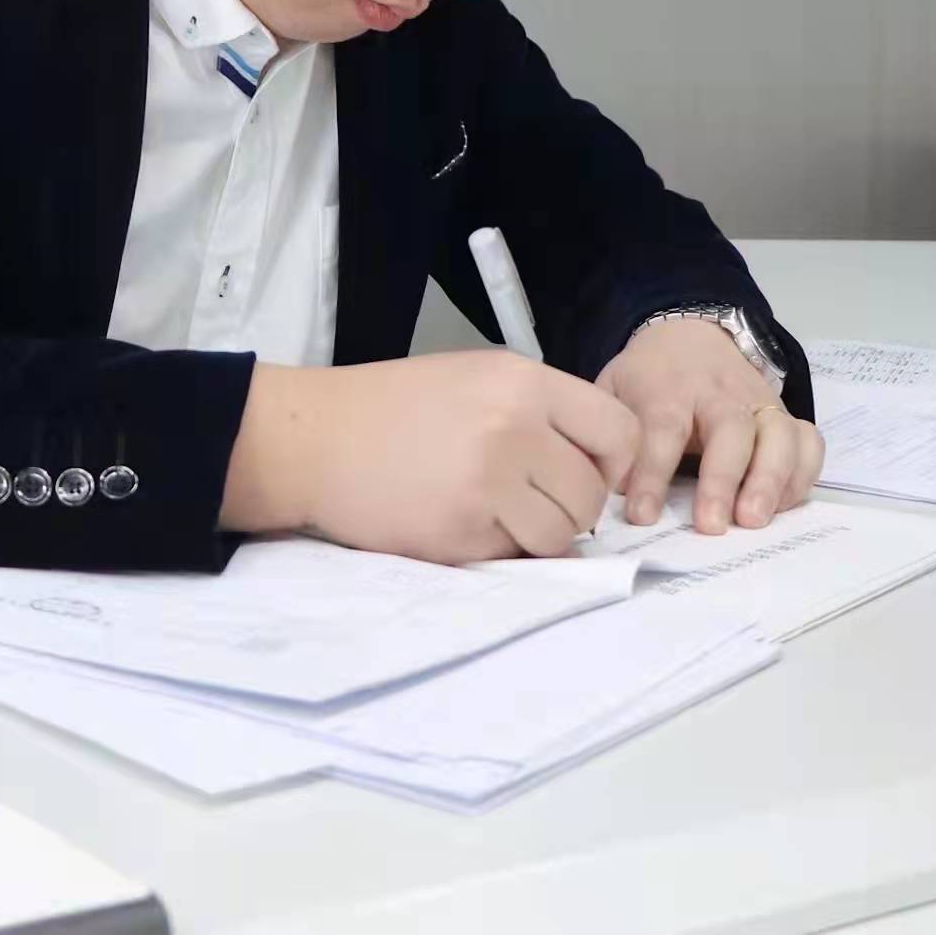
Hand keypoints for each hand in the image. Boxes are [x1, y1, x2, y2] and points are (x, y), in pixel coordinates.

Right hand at [221, 351, 640, 563]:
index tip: (590, 473)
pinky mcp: (460, 533)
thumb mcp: (475, 379)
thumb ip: (539, 412)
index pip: (619, 430)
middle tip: (532, 500)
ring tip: (497, 514)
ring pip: (561, 534)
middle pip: (591, 492)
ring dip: (539, 535)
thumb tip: (596, 466)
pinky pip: (512, 556)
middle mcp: (513, 428)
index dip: (614, 462)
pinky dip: (495, 549)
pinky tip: (458, 520)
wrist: (316, 439)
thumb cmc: (394, 407)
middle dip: (572, 507)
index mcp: (522, 382)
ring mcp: (487, 484)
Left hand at [598, 318, 823, 534]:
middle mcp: (719, 392)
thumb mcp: (614, 392)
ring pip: (778, 435)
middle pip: (730, 429)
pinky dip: (803, 474)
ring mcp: (758, 401)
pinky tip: (782, 505)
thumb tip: (602, 491)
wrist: (689, 334)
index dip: (652, 474)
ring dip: (770, 480)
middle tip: (711, 525)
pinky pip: (807, 441)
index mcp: (668, 387)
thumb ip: (613, 436)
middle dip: (723, 479)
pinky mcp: (784, 414)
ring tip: (753, 520)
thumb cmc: (648, 379)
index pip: (662, 429)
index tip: (643, 515)